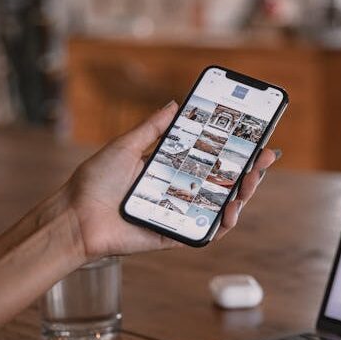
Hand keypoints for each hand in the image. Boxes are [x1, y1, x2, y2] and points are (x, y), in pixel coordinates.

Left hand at [63, 102, 278, 260]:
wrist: (76, 216)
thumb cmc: (95, 182)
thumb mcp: (126, 146)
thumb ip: (153, 128)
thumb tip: (175, 104)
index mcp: (171, 170)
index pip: (211, 159)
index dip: (236, 151)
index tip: (257, 139)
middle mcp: (180, 192)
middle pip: (223, 183)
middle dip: (249, 171)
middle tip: (264, 158)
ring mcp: (180, 215)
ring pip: (221, 207)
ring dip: (242, 195)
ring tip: (251, 182)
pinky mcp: (175, 235)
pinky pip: (206, 233)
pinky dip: (223, 224)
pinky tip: (232, 211)